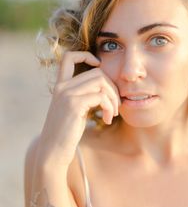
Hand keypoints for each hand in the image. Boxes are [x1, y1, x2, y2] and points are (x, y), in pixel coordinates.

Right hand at [36, 51, 120, 167]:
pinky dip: (109, 107)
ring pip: (101, 82)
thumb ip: (83, 96)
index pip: (69, 57)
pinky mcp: (74, 105)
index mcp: (60, 85)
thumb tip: (106, 88)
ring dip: (113, 98)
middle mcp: (62, 86)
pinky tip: (107, 119)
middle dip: (112, 87)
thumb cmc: (66, 133)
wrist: (52, 152)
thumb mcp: (72, 110)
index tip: (99, 66)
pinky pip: (101, 97)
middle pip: (97, 72)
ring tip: (112, 113)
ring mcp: (67, 94)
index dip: (86, 55)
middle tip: (115, 105)